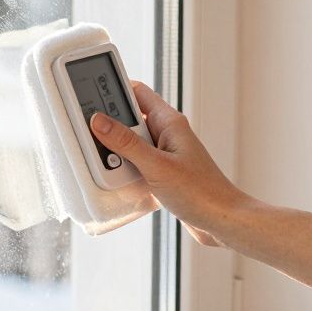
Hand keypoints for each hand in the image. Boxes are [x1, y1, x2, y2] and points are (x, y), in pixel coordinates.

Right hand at [89, 83, 247, 245]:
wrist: (222, 221)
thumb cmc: (200, 192)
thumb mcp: (156, 166)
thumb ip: (126, 143)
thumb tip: (99, 121)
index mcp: (170, 123)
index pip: (138, 93)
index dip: (114, 89)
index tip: (90, 93)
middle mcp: (167, 135)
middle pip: (130, 120)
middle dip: (109, 127)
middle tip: (90, 135)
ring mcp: (165, 155)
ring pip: (131, 145)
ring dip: (116, 153)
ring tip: (104, 163)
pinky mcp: (163, 174)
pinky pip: (137, 165)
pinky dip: (124, 170)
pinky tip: (116, 180)